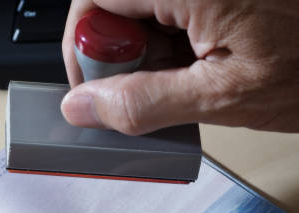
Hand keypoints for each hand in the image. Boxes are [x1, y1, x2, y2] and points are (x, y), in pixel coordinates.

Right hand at [60, 0, 298, 133]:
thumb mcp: (223, 97)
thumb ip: (143, 103)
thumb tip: (83, 107)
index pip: (93, 0)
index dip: (83, 45)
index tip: (92, 86)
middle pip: (113, 3)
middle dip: (116, 52)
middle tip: (142, 89)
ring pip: (139, 9)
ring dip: (144, 50)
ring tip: (181, 79)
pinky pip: (166, 10)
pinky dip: (169, 42)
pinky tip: (194, 63)